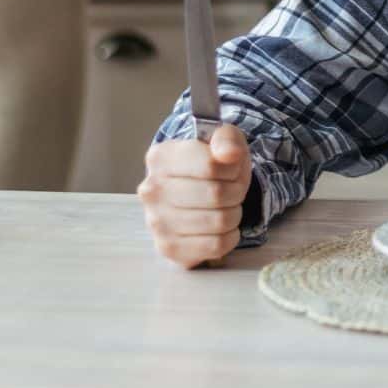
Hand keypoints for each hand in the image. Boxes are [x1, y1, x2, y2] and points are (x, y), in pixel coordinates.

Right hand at [138, 123, 252, 267]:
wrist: (195, 191)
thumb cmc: (210, 163)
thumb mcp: (222, 138)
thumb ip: (227, 139)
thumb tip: (229, 154)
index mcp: (160, 157)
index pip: (210, 165)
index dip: (232, 167)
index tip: (230, 167)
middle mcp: (151, 190)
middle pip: (216, 195)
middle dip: (236, 191)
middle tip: (232, 189)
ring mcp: (156, 222)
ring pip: (219, 221)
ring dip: (234, 214)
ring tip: (225, 206)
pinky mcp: (168, 248)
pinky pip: (215, 246)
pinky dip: (229, 237)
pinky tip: (221, 227)